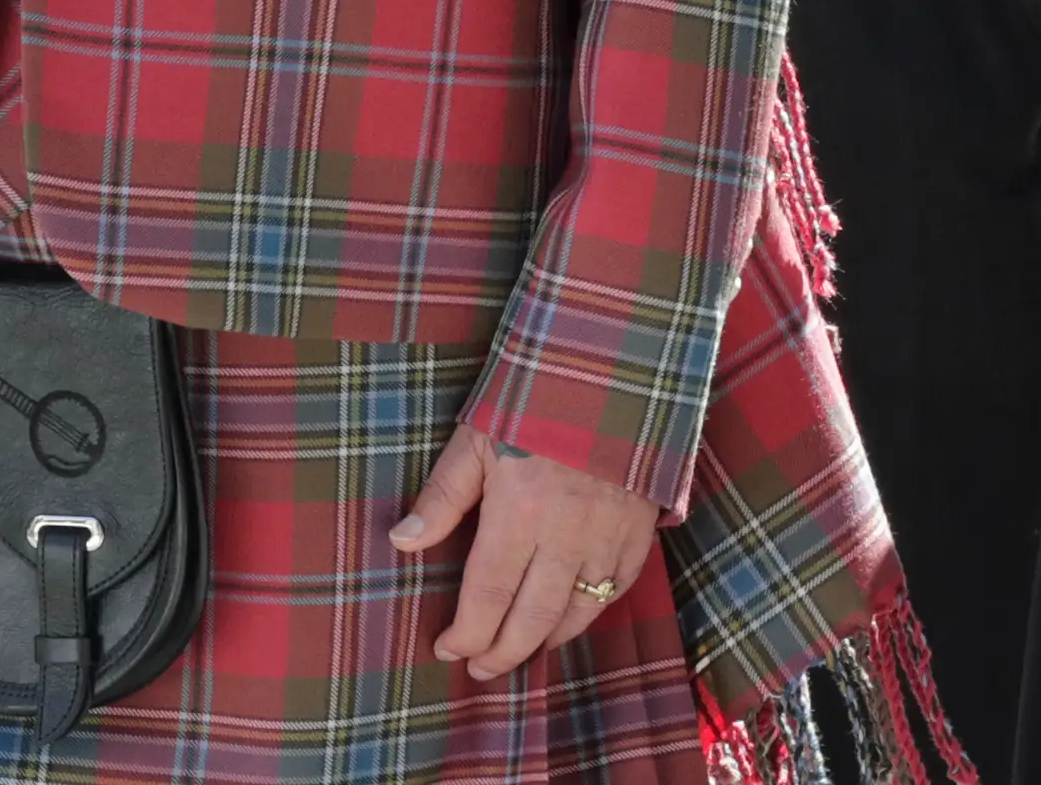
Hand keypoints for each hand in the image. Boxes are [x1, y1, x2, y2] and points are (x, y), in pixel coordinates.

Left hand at [390, 425, 659, 680]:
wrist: (616, 371)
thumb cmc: (536, 398)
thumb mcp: (477, 436)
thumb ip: (442, 495)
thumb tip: (402, 543)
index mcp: (520, 513)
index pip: (487, 596)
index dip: (465, 634)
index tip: (446, 647)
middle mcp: (566, 536)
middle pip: (531, 621)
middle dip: (501, 653)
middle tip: (479, 669)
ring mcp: (608, 538)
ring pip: (575, 615)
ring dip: (543, 642)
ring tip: (518, 651)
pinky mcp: (638, 531)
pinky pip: (616, 589)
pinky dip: (589, 612)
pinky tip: (568, 618)